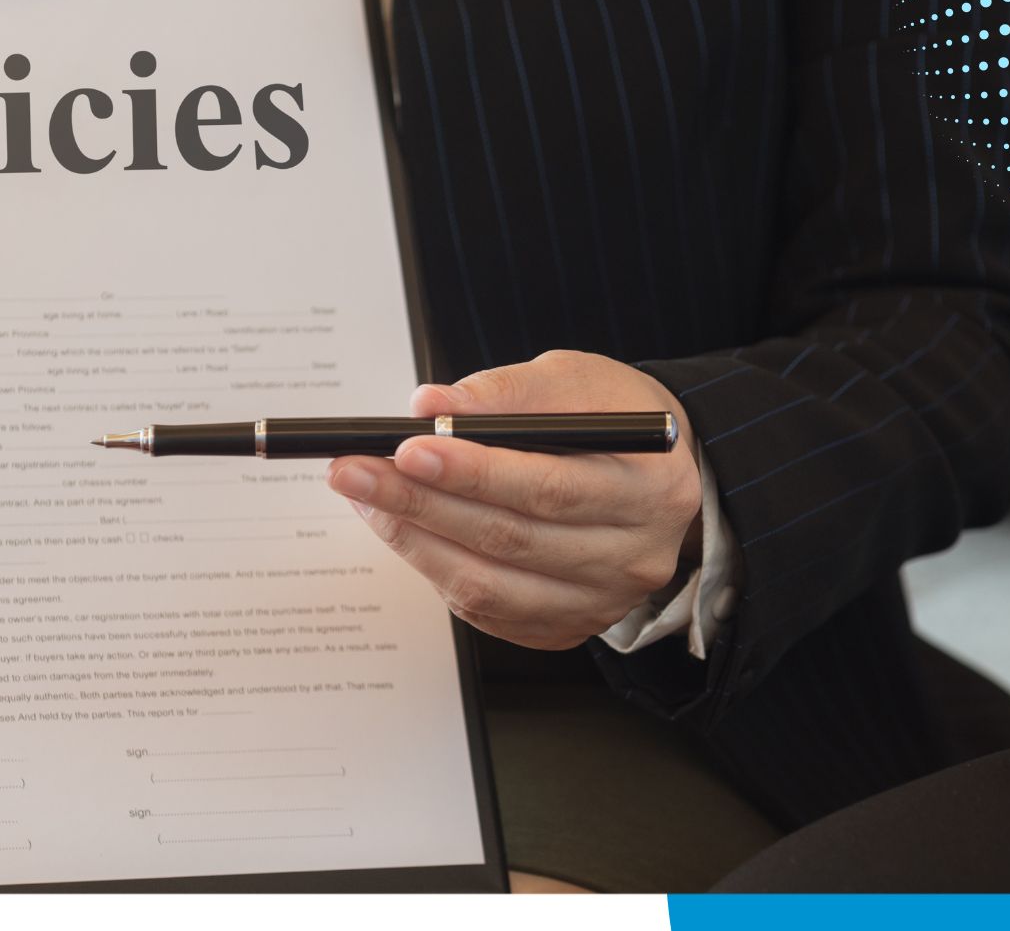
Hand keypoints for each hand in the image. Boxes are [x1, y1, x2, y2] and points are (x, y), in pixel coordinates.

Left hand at [326, 350, 702, 649]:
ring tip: (366, 495)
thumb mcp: (576, 381)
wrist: (655, 478)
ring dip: (414, 539)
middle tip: (354, 469)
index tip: (406, 448)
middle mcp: (633, 558)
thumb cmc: (610, 420)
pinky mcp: (563, 627)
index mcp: (650, 489)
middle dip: (421, 502)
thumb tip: (429, 407)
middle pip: (511, 540)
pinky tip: (402, 527)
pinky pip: (483, 610)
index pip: (551, 487)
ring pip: (488, 586)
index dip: (474, 473)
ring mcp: (598, 602)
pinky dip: (432, 567)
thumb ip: (507, 392)